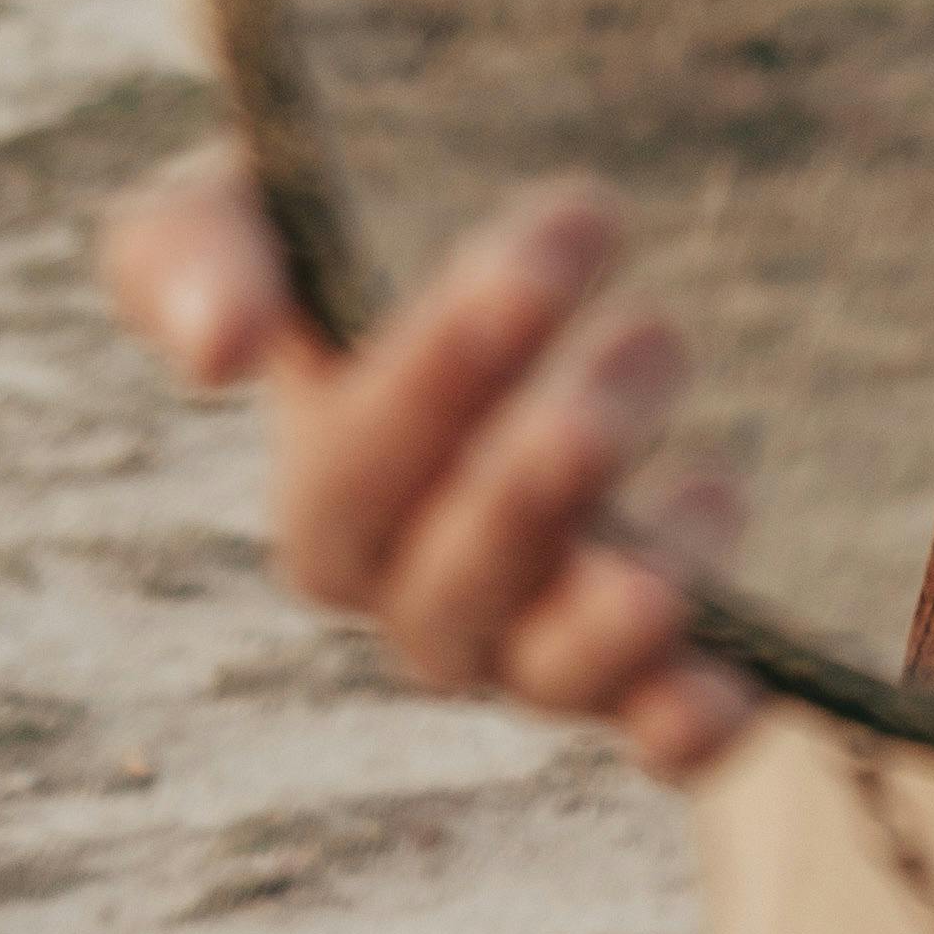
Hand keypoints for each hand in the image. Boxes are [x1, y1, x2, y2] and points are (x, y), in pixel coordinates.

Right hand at [98, 145, 758, 784]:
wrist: (515, 270)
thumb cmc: (355, 232)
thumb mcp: (257, 202)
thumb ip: (192, 253)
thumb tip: (220, 350)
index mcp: (326, 491)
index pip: (352, 475)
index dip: (442, 372)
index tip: (555, 240)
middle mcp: (417, 590)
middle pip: (451, 587)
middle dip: (540, 481)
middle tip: (652, 337)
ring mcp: (531, 636)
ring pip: (548, 673)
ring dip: (615, 610)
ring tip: (713, 494)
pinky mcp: (646, 655)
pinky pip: (654, 731)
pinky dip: (687, 722)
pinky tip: (741, 680)